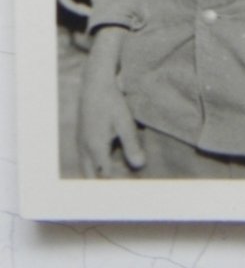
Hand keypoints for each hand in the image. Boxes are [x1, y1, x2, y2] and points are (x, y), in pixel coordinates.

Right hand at [76, 26, 145, 177]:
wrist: (95, 84)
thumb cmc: (112, 102)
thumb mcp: (125, 122)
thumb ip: (132, 145)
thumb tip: (139, 165)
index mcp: (95, 148)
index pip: (107, 176)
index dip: (120, 182)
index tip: (133, 185)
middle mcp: (85, 149)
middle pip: (92, 177)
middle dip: (106, 182)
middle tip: (123, 183)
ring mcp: (81, 143)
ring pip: (87, 168)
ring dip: (100, 172)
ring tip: (118, 172)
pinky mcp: (81, 137)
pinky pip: (86, 158)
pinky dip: (97, 163)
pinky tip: (110, 157)